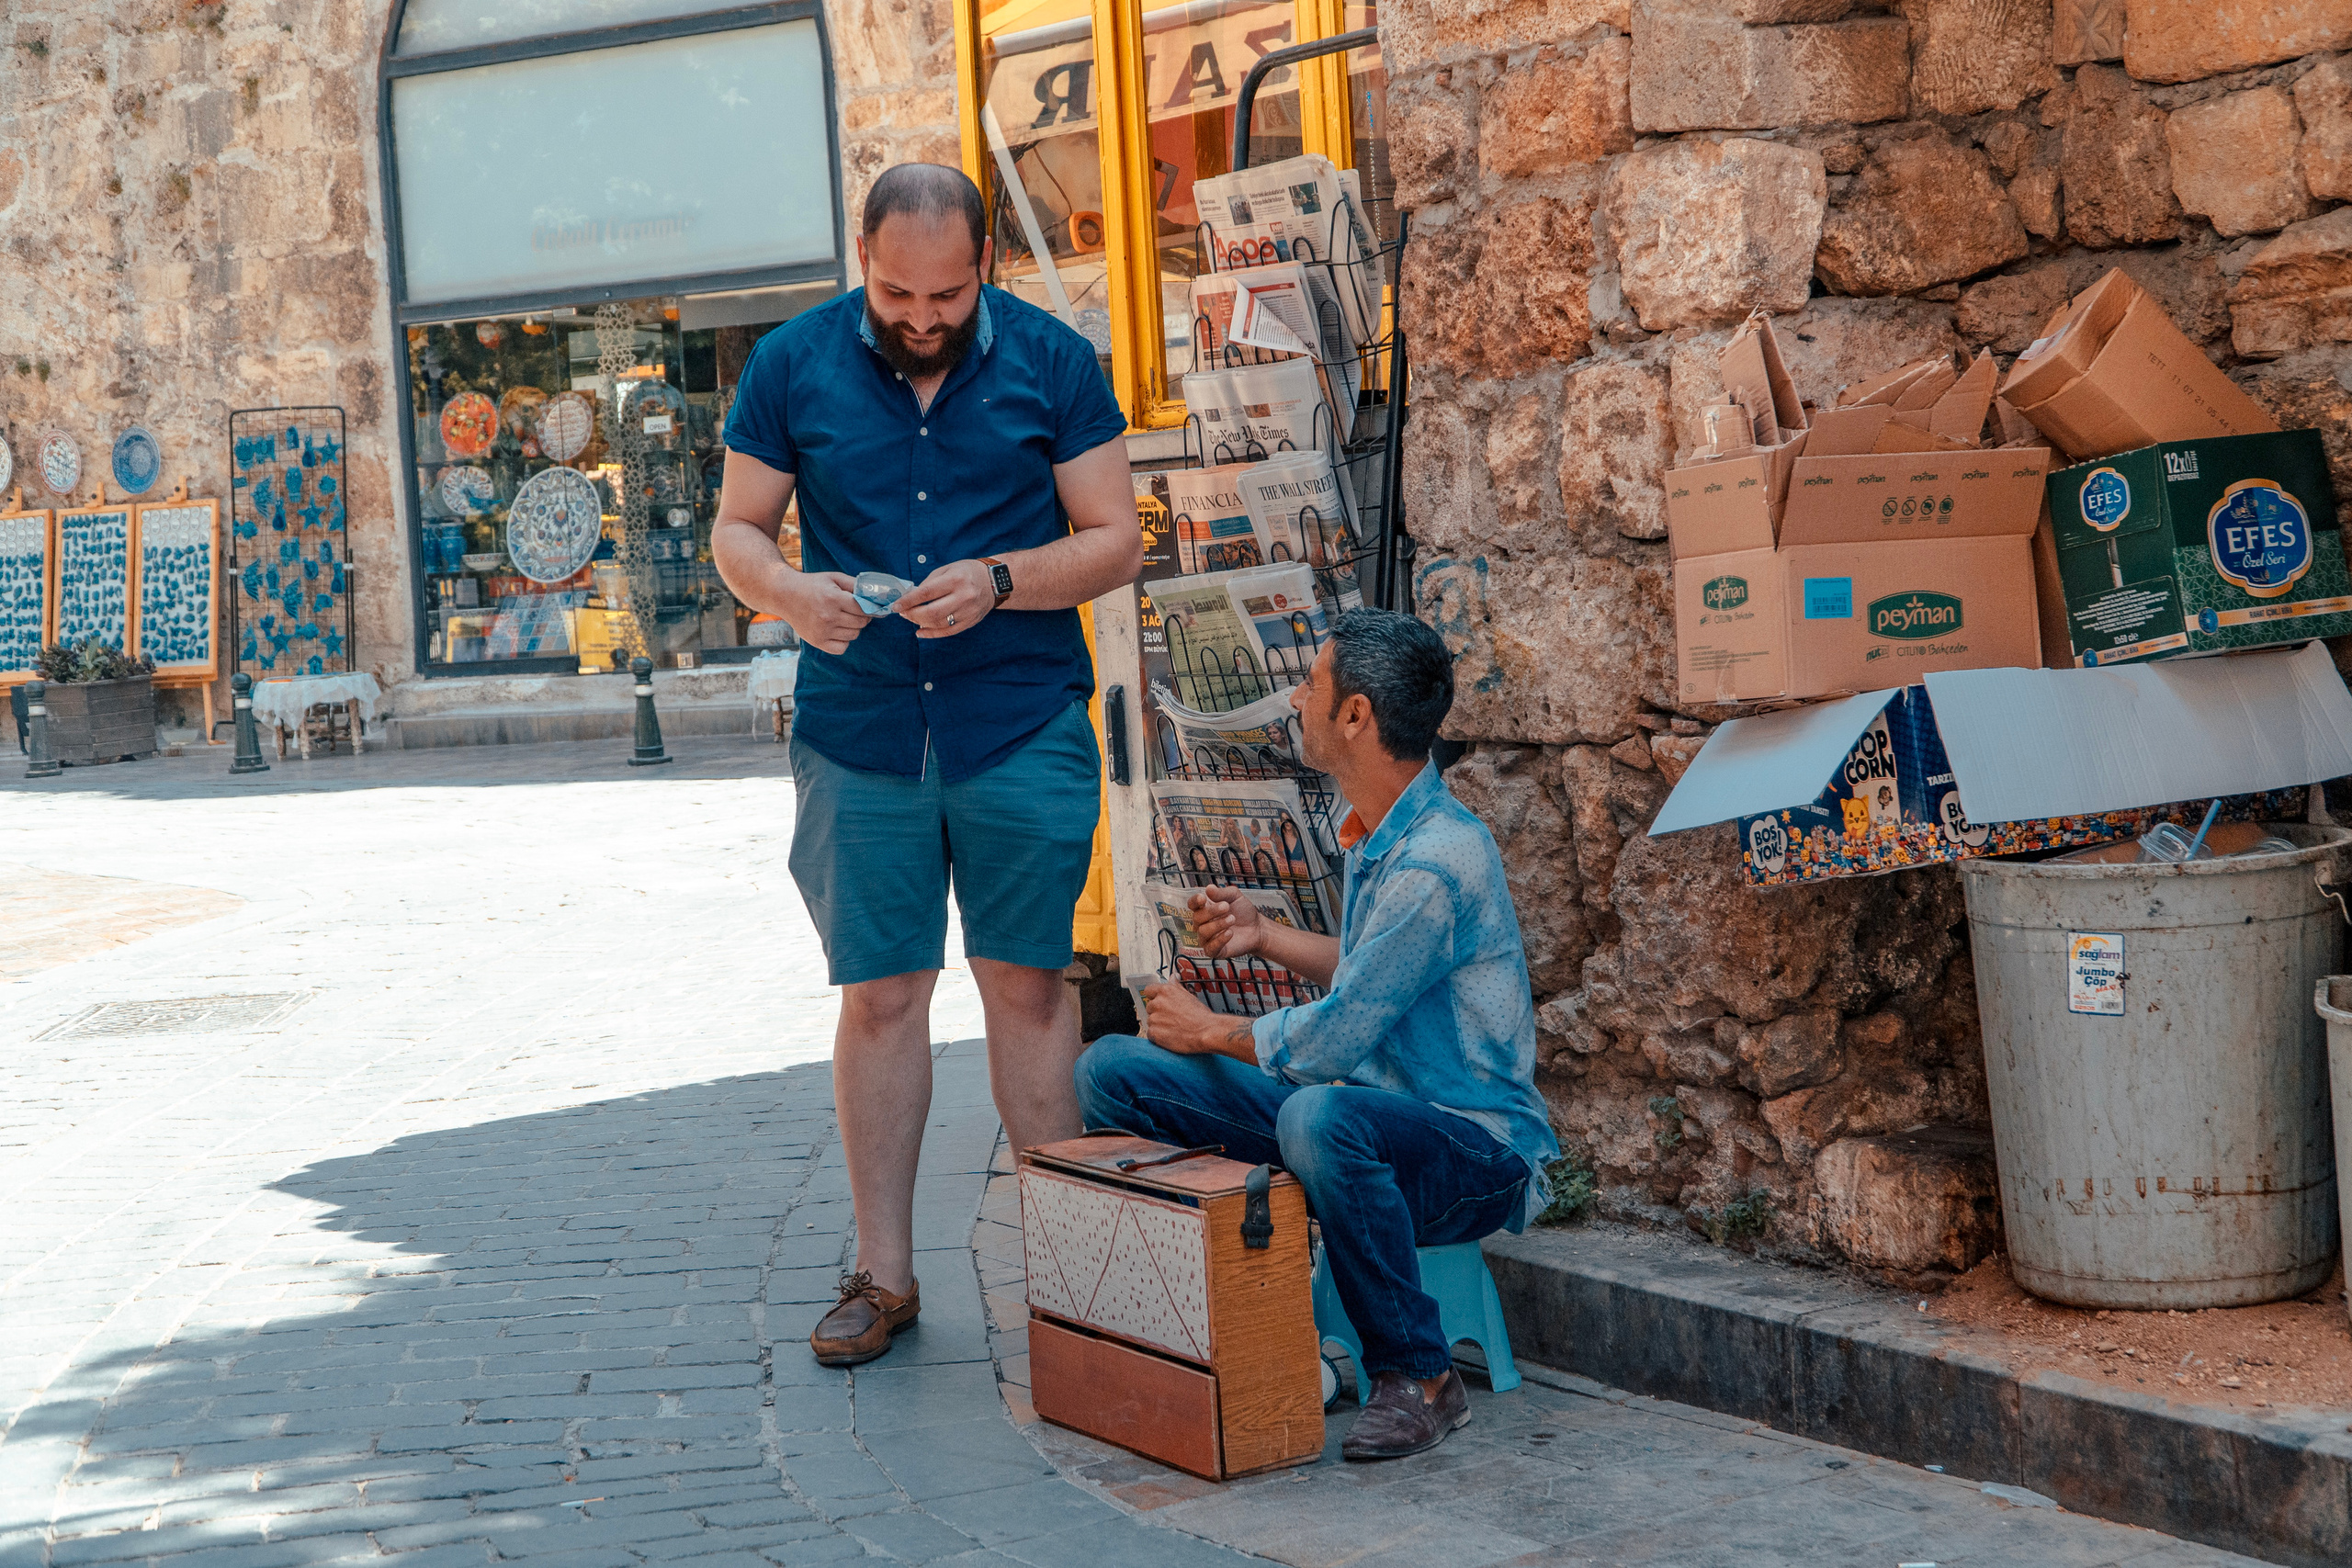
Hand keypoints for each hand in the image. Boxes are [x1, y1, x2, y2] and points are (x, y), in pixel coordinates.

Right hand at [781, 571, 866, 655]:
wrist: (785, 595)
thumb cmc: (812, 585)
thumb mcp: (833, 578)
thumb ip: (854, 584)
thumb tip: (874, 594)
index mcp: (833, 598)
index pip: (864, 609)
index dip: (872, 609)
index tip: (874, 608)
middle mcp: (828, 616)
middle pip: (860, 623)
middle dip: (863, 618)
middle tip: (856, 612)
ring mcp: (822, 631)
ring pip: (853, 635)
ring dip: (853, 628)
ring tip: (844, 619)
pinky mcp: (817, 642)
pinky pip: (841, 648)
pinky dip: (843, 641)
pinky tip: (838, 631)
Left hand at [895, 559, 995, 638]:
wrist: (994, 581)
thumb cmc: (966, 572)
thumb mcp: (947, 570)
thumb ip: (928, 583)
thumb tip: (910, 598)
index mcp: (956, 579)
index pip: (927, 593)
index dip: (908, 601)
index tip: (896, 605)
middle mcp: (964, 596)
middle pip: (932, 612)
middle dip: (913, 614)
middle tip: (903, 613)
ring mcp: (969, 611)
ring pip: (939, 624)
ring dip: (920, 623)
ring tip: (911, 618)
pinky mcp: (971, 621)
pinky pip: (948, 632)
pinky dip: (932, 634)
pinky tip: (920, 631)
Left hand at [1140, 980, 1257, 1062]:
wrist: (1206, 1031)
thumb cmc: (1200, 1015)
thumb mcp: (1189, 995)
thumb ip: (1177, 985)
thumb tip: (1174, 976)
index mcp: (1165, 991)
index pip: (1148, 990)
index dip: (1154, 997)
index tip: (1159, 1001)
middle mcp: (1157, 1003)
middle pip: (1150, 1007)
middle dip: (1158, 1012)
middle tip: (1171, 1017)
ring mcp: (1154, 1018)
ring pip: (1150, 1021)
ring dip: (1158, 1024)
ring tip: (1173, 1027)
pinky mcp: (1154, 1033)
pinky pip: (1151, 1034)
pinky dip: (1158, 1036)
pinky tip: (1170, 1035)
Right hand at [1190, 885, 1264, 959]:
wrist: (1257, 928)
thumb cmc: (1244, 912)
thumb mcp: (1235, 897)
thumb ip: (1222, 893)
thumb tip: (1208, 888)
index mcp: (1205, 909)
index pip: (1192, 905)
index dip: (1194, 901)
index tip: (1203, 898)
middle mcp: (1203, 924)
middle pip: (1197, 918)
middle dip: (1211, 911)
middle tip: (1226, 907)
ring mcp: (1207, 938)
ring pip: (1202, 932)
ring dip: (1218, 924)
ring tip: (1232, 919)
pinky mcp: (1214, 951)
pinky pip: (1209, 948)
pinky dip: (1219, 940)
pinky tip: (1230, 933)